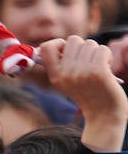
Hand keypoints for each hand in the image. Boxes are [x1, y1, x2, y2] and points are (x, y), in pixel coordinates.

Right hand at [41, 36, 127, 152]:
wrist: (103, 113)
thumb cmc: (87, 93)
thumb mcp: (66, 82)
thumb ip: (60, 64)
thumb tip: (59, 44)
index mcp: (54, 76)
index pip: (46, 48)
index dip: (58, 43)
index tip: (66, 50)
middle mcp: (66, 73)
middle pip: (73, 40)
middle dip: (83, 46)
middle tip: (87, 60)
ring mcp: (81, 72)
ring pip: (90, 43)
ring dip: (97, 52)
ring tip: (97, 66)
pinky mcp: (99, 72)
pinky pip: (103, 49)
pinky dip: (107, 56)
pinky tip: (107, 68)